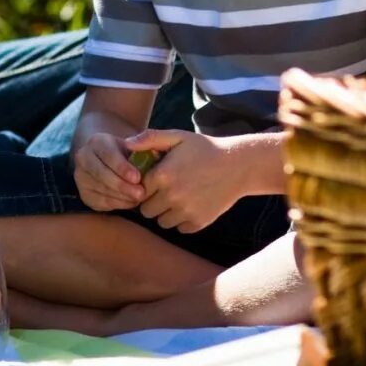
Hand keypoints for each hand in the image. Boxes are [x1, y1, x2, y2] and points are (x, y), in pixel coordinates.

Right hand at [72, 130, 147, 211]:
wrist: (109, 161)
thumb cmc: (127, 154)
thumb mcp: (135, 146)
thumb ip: (143, 148)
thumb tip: (153, 155)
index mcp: (97, 141)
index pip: (108, 154)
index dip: (122, 167)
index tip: (137, 178)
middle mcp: (83, 157)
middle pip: (101, 173)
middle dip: (122, 185)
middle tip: (141, 193)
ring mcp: (80, 177)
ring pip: (101, 189)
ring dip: (122, 196)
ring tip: (139, 198)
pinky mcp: (84, 194)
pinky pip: (100, 201)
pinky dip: (117, 204)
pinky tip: (130, 203)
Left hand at [126, 128, 248, 233]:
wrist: (238, 165)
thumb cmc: (205, 149)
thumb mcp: (177, 137)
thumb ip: (150, 138)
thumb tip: (127, 144)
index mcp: (162, 175)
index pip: (137, 191)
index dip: (143, 188)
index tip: (153, 182)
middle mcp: (171, 196)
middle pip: (146, 211)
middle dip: (152, 202)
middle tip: (164, 192)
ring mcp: (186, 211)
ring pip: (162, 222)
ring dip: (166, 213)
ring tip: (177, 199)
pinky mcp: (199, 222)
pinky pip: (180, 228)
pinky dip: (182, 221)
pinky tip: (190, 206)